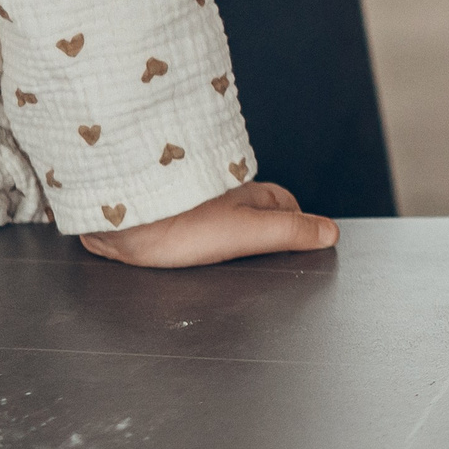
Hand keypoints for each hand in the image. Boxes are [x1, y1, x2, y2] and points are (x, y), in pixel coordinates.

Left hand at [77, 181, 336, 267]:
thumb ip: (290, 233)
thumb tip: (330, 233)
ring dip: (226, 232)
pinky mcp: (161, 216)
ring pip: (220, 217)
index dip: (296, 221)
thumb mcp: (247, 232)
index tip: (303, 239)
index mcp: (246, 194)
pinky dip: (193, 236)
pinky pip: (187, 225)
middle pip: (254, 209)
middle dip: (264, 225)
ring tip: (229, 253)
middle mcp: (220, 195)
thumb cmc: (177, 224)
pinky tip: (186, 251)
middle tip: (271, 250)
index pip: (285, 203)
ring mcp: (190, 203)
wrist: (117, 219)